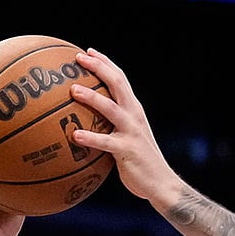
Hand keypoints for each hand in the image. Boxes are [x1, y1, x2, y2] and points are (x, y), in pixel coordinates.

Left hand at [65, 48, 180, 204]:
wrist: (161, 183)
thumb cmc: (139, 163)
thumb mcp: (128, 138)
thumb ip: (112, 127)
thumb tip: (85, 124)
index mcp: (134, 110)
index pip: (120, 79)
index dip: (104, 63)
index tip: (87, 52)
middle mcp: (134, 115)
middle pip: (117, 84)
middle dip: (98, 68)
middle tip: (78, 58)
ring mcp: (132, 132)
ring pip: (111, 108)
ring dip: (92, 97)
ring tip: (73, 90)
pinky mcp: (128, 150)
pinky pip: (106, 142)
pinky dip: (90, 138)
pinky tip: (74, 135)